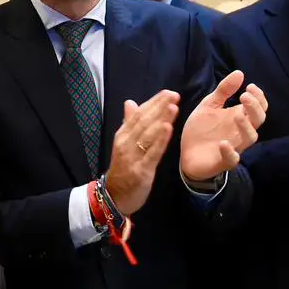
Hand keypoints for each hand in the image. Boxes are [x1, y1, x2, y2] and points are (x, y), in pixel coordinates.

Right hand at [104, 90, 179, 215]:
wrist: (114, 196)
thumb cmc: (123, 169)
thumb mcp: (124, 144)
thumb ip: (129, 123)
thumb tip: (130, 102)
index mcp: (123, 136)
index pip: (138, 115)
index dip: (153, 103)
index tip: (167, 93)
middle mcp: (126, 143)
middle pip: (143, 122)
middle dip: (159, 107)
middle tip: (174, 95)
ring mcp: (132, 156)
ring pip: (148, 135)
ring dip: (161, 119)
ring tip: (173, 107)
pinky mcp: (141, 170)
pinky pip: (152, 153)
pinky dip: (160, 140)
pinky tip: (168, 129)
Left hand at [180, 70, 266, 180]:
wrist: (186, 153)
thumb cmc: (202, 129)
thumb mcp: (209, 106)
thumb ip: (223, 91)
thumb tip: (240, 73)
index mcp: (239, 117)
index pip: (258, 107)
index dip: (258, 97)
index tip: (249, 86)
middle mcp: (240, 132)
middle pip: (258, 120)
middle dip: (254, 108)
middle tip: (244, 96)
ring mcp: (234, 146)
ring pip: (250, 138)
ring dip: (245, 127)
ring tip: (237, 116)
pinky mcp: (223, 160)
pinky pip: (232, 159)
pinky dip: (230, 152)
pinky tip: (223, 143)